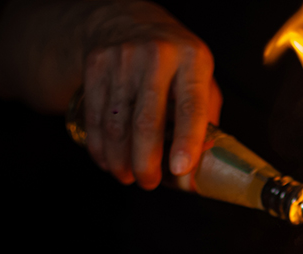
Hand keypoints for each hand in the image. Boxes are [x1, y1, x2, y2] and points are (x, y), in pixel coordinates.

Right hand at [82, 3, 222, 188]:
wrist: (129, 20)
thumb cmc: (174, 58)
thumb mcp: (200, 74)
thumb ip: (207, 114)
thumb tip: (205, 161)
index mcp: (191, 59)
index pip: (191, 106)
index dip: (186, 142)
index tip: (179, 170)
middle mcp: (157, 55)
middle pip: (147, 121)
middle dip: (146, 162)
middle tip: (149, 183)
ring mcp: (122, 58)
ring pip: (117, 123)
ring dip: (120, 160)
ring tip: (127, 176)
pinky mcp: (96, 64)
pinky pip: (95, 115)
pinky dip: (100, 146)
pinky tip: (107, 160)